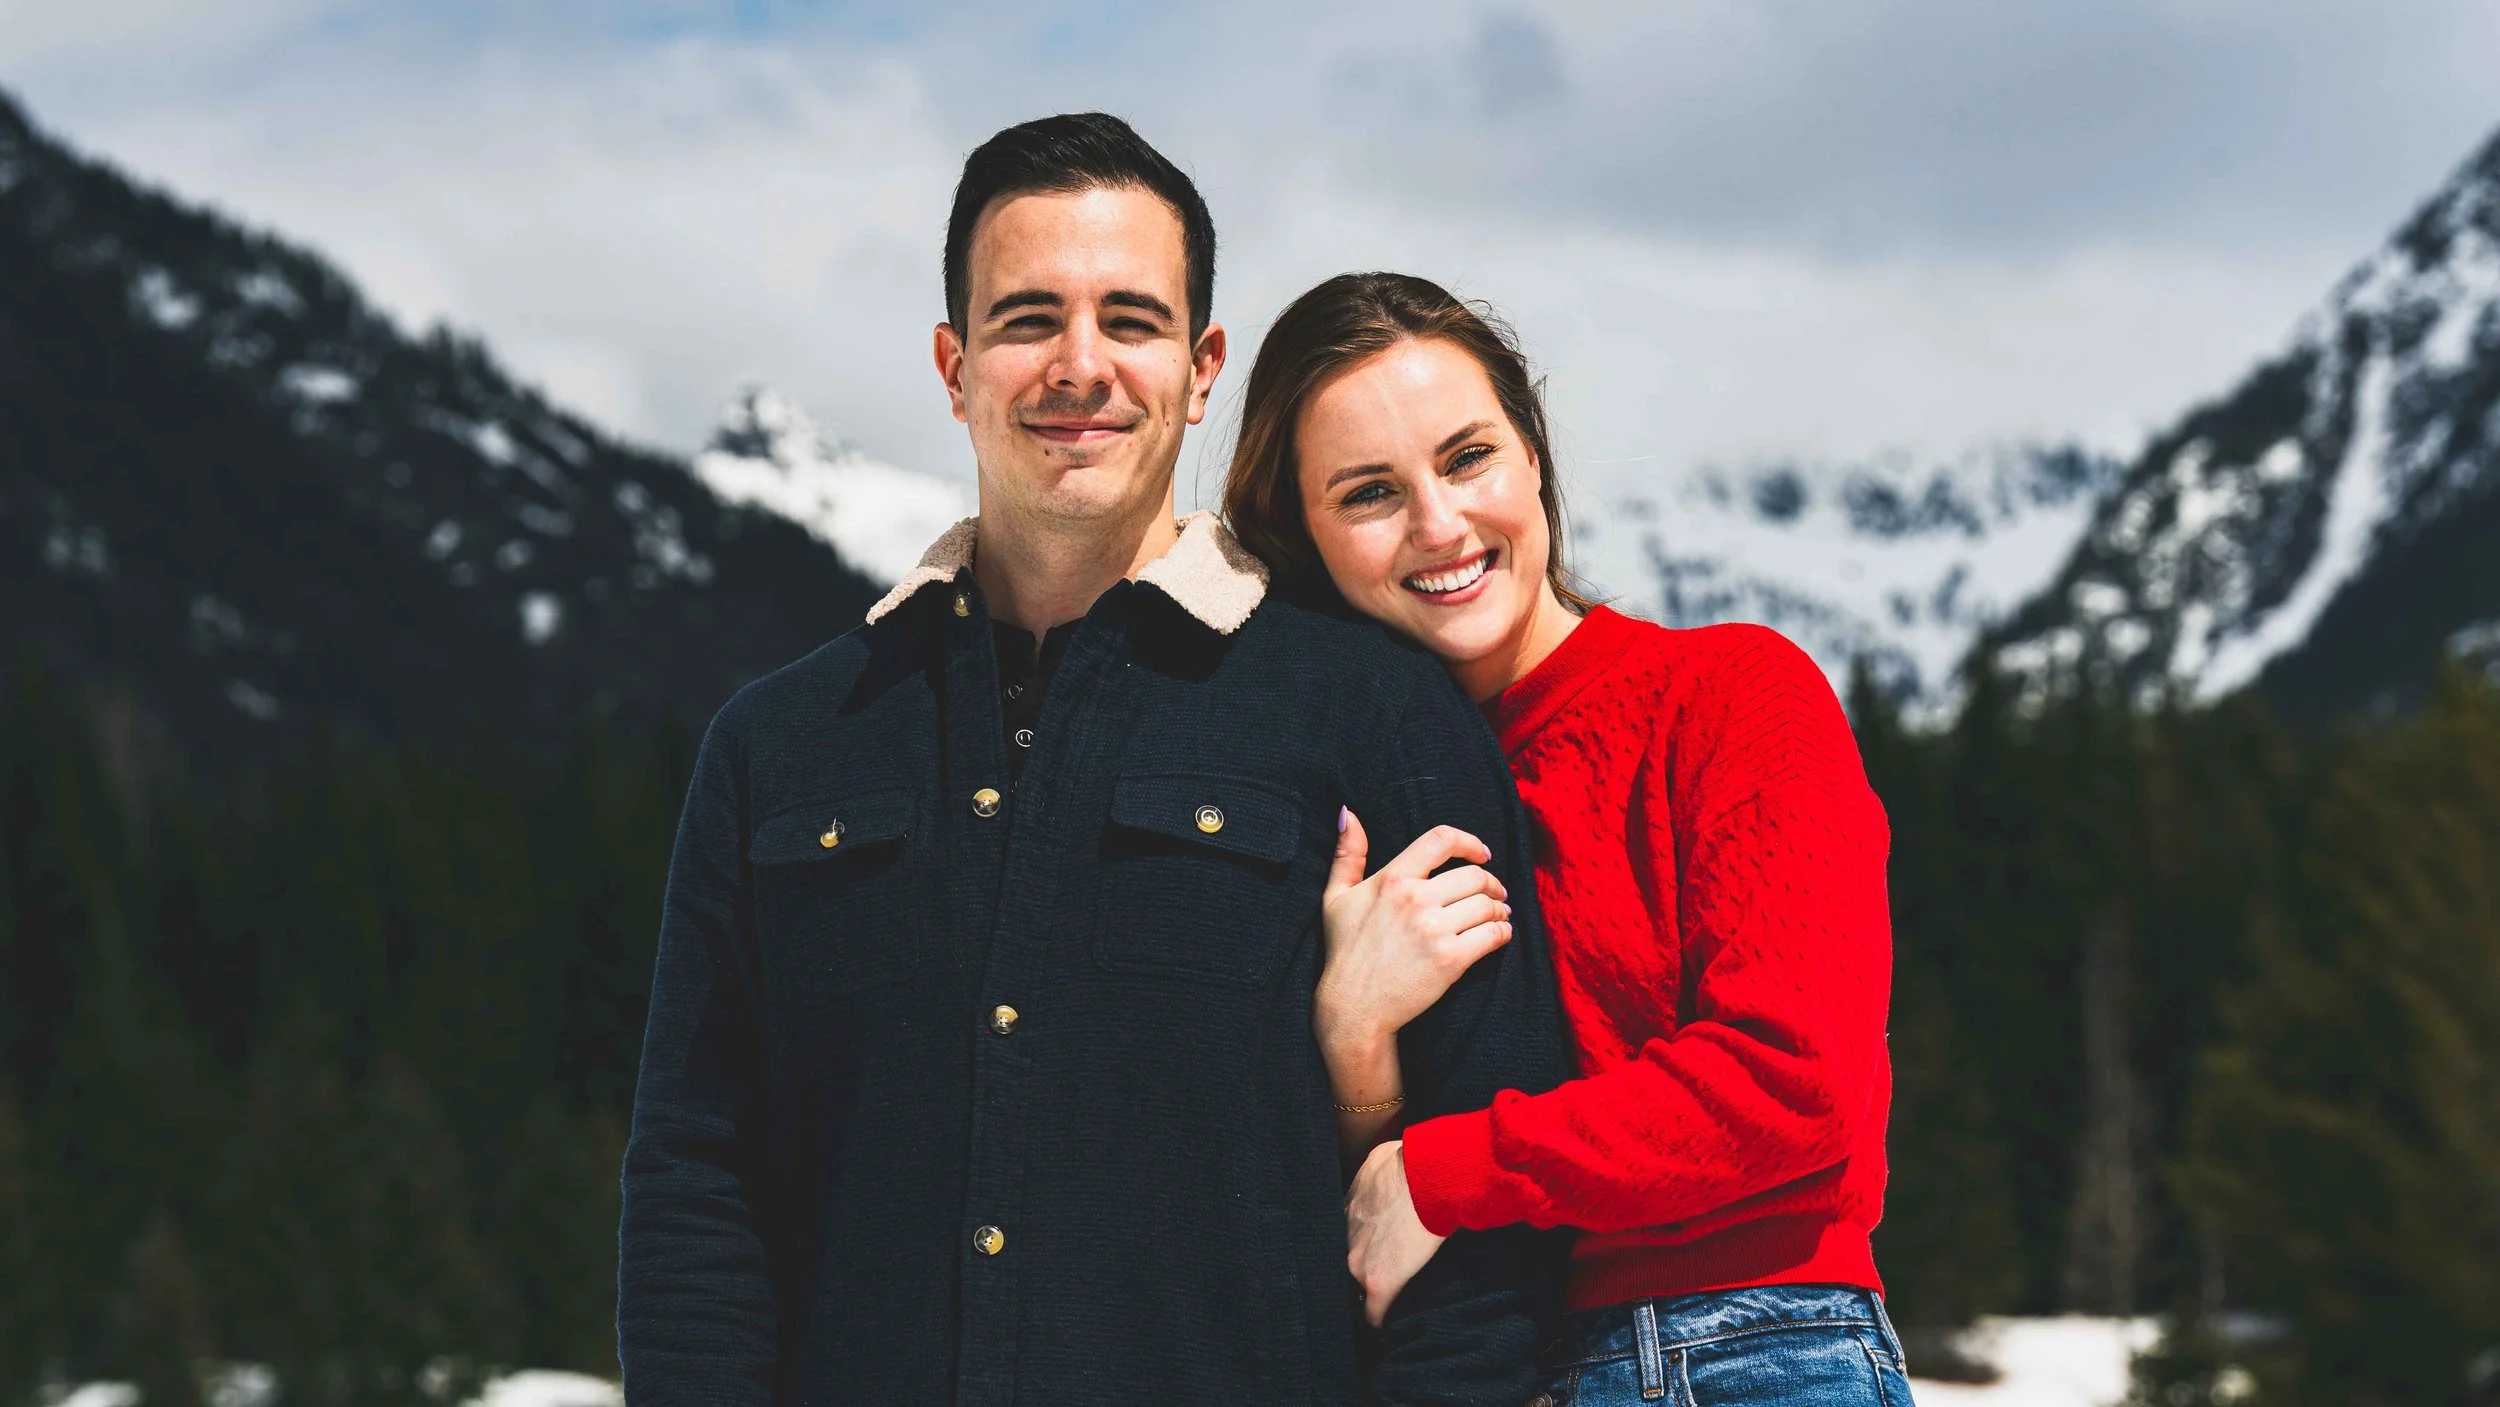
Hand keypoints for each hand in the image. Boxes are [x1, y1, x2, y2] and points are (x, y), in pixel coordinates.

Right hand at [1314, 811, 1512, 1059]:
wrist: (1354, 1006)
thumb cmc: (1345, 951)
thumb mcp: (1335, 897)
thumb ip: (1347, 854)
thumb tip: (1348, 814)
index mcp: (1392, 878)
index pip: (1441, 840)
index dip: (1469, 841)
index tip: (1482, 853)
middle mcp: (1416, 899)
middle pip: (1474, 876)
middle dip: (1491, 883)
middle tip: (1495, 892)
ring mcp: (1435, 930)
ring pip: (1487, 905)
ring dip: (1499, 909)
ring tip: (1498, 914)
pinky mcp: (1452, 959)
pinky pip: (1493, 935)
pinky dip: (1503, 933)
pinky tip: (1499, 935)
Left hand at [1345, 1139, 1446, 1326]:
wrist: (1427, 1176)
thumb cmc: (1409, 1162)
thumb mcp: (1381, 1160)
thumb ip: (1374, 1175)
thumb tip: (1385, 1166)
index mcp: (1341, 1211)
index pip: (1338, 1240)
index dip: (1352, 1247)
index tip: (1359, 1254)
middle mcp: (1341, 1239)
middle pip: (1340, 1265)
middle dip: (1351, 1271)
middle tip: (1367, 1280)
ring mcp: (1356, 1262)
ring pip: (1355, 1286)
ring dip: (1364, 1293)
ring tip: (1370, 1305)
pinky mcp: (1378, 1283)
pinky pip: (1373, 1312)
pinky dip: (1377, 1319)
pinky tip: (1380, 1326)